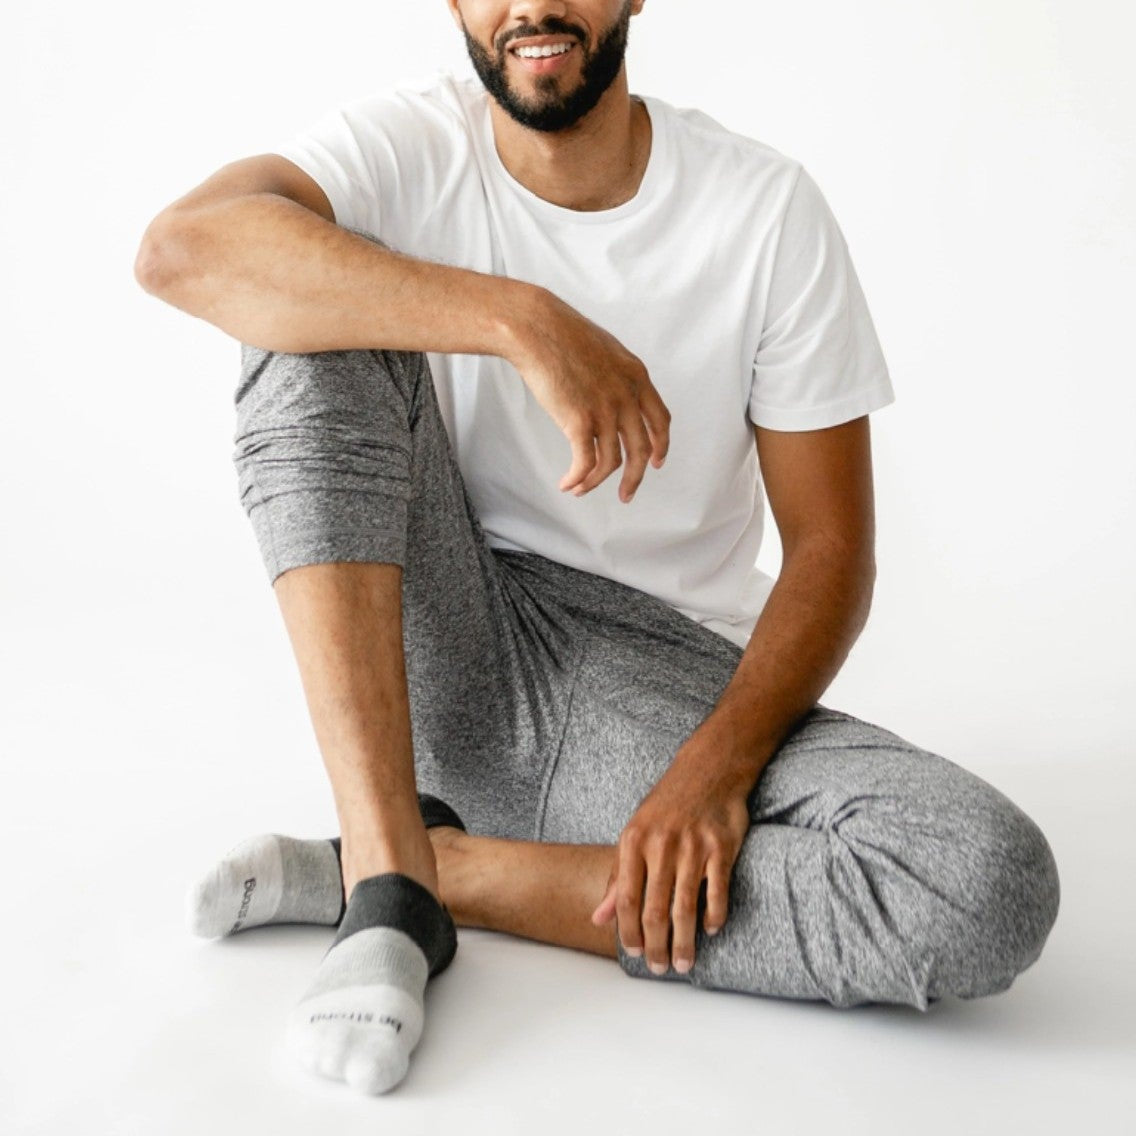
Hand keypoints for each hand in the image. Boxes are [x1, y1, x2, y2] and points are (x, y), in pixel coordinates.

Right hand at [504, 288, 670, 501]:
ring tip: (581, 490)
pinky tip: (567, 484)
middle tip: (626, 494)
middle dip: (634, 478)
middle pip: (640, 450)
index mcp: (637, 377)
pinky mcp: (579, 421)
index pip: (660, 420)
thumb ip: (615, 376)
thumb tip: (609, 395)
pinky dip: (578, 479)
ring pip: (611, 462)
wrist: (537, 328)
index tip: (655, 462)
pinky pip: (585, 463)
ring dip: (596, 483)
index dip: (660, 445)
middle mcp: (627, 396)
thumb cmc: (562, 334)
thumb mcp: (605, 350)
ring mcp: (605, 410)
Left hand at [590, 756, 751, 974]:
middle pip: (654, 910)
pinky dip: (713, 916)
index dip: (628, 932)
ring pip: (685, 908)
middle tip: (660, 968)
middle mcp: (662, 845)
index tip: (632, 953)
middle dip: (656, 946)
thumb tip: (598, 918)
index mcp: (634, 842)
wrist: (708, 770)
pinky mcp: (721, 848)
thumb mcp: (635, 834)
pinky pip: (717, 891)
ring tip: (684, 964)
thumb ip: (618, 879)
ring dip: (684, 942)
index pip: (627, 900)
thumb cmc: (666, 807)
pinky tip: (709, 930)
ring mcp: (693, 847)